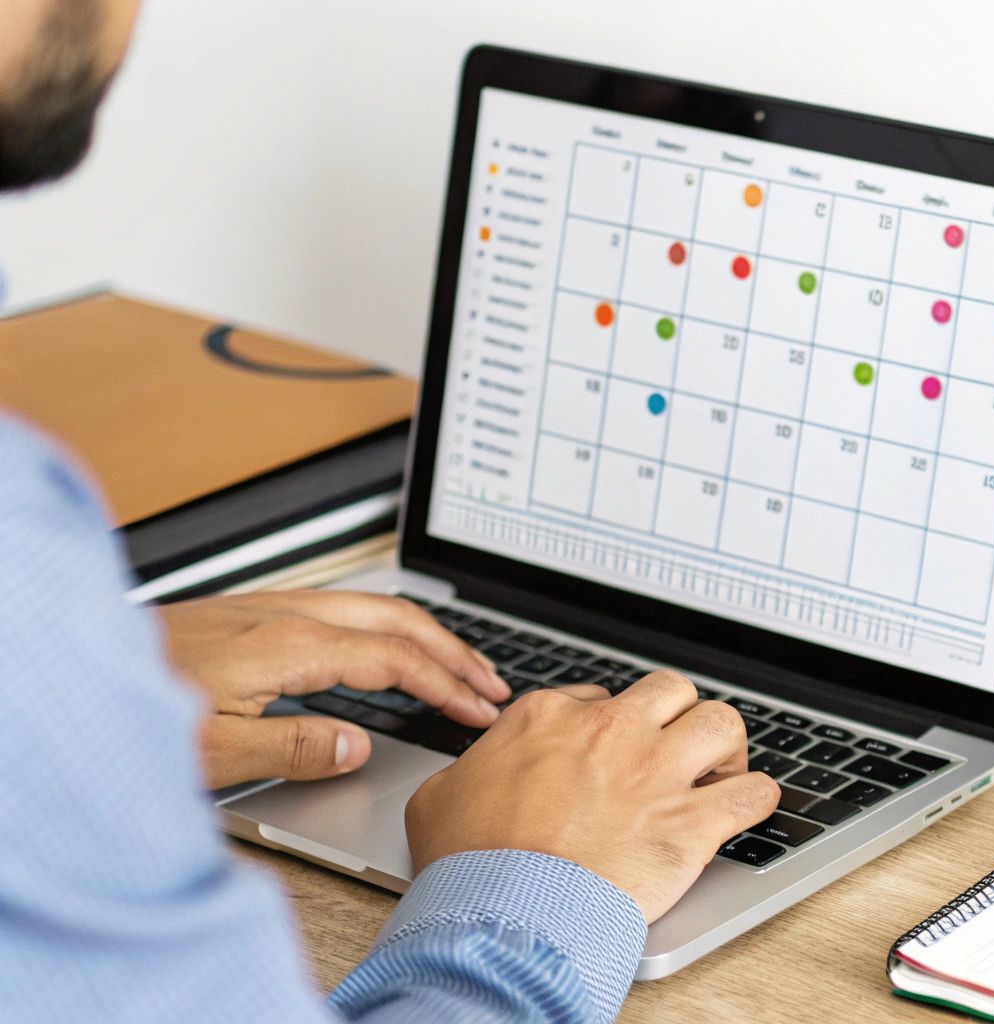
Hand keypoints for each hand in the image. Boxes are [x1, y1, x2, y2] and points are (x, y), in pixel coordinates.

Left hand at [158, 591, 509, 787]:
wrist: (73, 671)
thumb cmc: (132, 712)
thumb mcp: (214, 751)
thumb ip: (295, 746)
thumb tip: (358, 744)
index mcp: (290, 647)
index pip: (396, 661)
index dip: (446, 686)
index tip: (479, 711)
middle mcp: (285, 615)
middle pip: (398, 620)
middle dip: (455, 649)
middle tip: (492, 682)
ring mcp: (267, 608)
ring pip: (373, 605)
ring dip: (425, 633)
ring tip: (456, 660)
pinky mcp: (249, 612)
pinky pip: (344, 606)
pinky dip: (387, 625)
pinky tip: (383, 642)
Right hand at [404, 672, 780, 922]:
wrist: (505, 913)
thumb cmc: (470, 863)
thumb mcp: (441, 795)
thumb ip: (474, 767)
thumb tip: (480, 770)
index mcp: (551, 717)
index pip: (602, 698)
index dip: (614, 727)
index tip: (613, 754)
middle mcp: (612, 732)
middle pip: (672, 691)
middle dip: (678, 717)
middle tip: (675, 751)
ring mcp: (657, 772)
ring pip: (722, 722)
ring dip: (725, 748)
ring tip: (718, 772)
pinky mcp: (691, 821)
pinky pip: (754, 793)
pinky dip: (758, 798)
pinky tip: (748, 808)